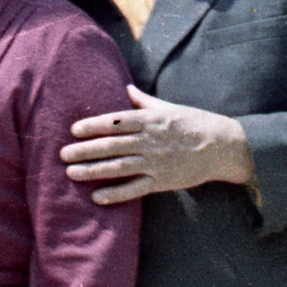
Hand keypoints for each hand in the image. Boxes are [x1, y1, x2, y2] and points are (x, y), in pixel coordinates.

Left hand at [61, 85, 254, 202]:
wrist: (223, 146)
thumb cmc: (195, 123)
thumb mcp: (170, 107)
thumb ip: (145, 102)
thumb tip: (127, 89)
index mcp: (151, 120)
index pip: (116, 122)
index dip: (93, 126)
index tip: (74, 130)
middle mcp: (150, 141)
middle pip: (112, 145)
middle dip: (85, 149)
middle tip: (63, 154)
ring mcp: (155, 162)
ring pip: (119, 167)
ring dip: (93, 170)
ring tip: (72, 173)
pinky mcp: (162, 182)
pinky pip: (135, 189)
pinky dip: (116, 194)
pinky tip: (97, 197)